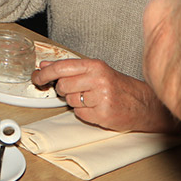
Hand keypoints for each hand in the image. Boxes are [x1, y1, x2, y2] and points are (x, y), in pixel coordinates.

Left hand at [32, 58, 177, 132]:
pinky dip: (84, 113)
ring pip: (70, 101)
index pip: (61, 67)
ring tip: (91, 99)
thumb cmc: (119, 86)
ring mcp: (101, 98)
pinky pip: (80, 114)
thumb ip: (69, 68)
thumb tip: (44, 66)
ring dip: (76, 102)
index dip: (44, 74)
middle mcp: (98, 80)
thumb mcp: (95, 71)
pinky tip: (96, 108)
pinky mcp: (103, 114)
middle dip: (65, 91)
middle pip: (63, 86)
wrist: (144, 104)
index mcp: (95, 66)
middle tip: (77, 91)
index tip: (36, 78)